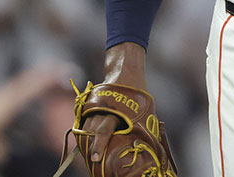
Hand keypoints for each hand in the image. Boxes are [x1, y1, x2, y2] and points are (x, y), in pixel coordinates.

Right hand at [81, 42, 146, 161]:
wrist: (125, 73)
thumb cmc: (138, 97)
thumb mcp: (145, 111)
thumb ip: (143, 127)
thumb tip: (149, 148)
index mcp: (118, 111)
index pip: (104, 131)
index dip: (99, 146)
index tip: (96, 158)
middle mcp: (104, 108)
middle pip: (93, 131)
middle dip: (92, 146)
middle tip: (93, 159)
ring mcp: (95, 105)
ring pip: (86, 126)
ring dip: (87, 140)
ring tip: (90, 152)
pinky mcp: (89, 104)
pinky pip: (84, 121)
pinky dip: (84, 131)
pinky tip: (87, 141)